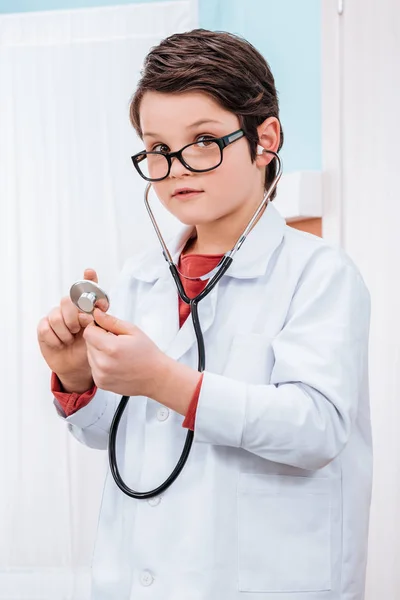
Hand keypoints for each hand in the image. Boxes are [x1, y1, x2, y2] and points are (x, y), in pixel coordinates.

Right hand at [37, 268, 106, 392]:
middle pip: (66, 301)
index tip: (90, 272)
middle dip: (74, 316)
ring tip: (70, 339)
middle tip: (78, 329)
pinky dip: (56, 339)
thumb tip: (97, 307)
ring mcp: (55, 317)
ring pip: (55, 316)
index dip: (88, 279)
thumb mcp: (100, 335)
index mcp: (85, 308)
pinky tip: (61, 343)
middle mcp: (69, 309)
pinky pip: (46, 328)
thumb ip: (99, 320)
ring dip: (65, 332)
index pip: (86, 288)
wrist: (78, 367)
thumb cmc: (90, 348)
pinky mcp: (44, 328)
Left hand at [83, 308, 166, 397]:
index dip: (96, 327)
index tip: (106, 329)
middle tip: (116, 343)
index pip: (88, 332)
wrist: (155, 377)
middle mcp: (103, 364)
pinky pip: (93, 368)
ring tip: (117, 355)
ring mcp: (101, 375)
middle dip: (98, 340)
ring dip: (99, 352)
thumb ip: (111, 321)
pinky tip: (116, 364)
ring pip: (90, 355)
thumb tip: (97, 314)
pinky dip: (101, 364)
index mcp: (111, 348)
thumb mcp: (133, 331)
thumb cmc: (147, 354)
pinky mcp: (101, 383)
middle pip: (88, 343)